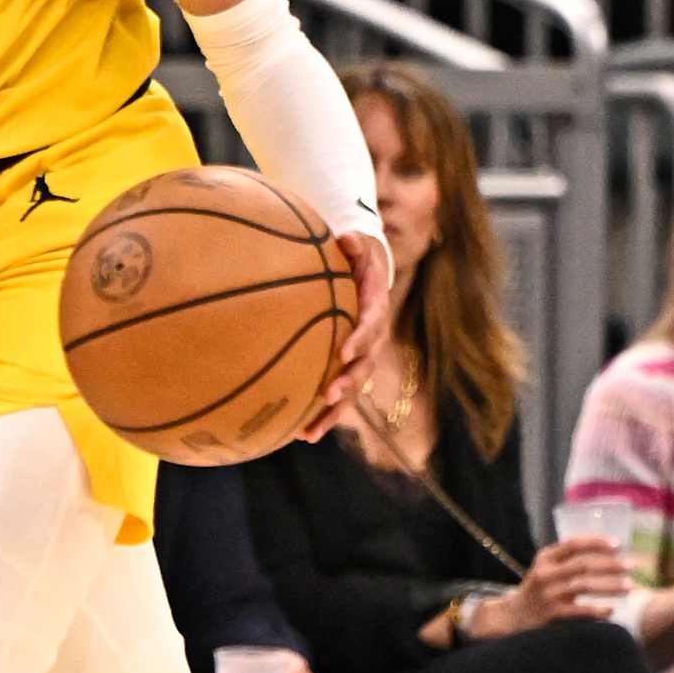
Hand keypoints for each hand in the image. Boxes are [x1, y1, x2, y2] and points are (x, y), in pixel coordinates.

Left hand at [302, 233, 391, 440]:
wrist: (367, 279)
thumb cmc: (356, 262)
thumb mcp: (358, 248)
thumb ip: (353, 245)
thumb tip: (345, 237)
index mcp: (375, 310)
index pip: (371, 326)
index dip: (360, 339)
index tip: (345, 350)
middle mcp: (372, 340)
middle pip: (364, 367)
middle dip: (348, 383)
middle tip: (328, 395)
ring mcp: (361, 359)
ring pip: (351, 391)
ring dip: (332, 413)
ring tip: (309, 433)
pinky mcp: (347, 370)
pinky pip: (337, 396)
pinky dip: (320, 415)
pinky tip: (298, 435)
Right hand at [484, 538, 630, 635]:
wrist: (514, 616)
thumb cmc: (539, 589)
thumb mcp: (546, 568)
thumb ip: (568, 559)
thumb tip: (609, 551)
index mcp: (545, 557)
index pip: (573, 544)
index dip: (597, 542)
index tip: (618, 545)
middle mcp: (545, 573)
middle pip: (583, 565)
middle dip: (611, 564)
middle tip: (632, 566)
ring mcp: (548, 594)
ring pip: (584, 586)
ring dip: (610, 586)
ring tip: (630, 587)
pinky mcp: (551, 614)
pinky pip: (579, 611)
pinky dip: (597, 610)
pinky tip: (612, 610)